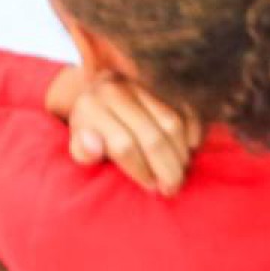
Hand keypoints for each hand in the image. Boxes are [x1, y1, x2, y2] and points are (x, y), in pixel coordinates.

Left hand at [53, 68, 201, 195]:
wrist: (99, 94)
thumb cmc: (91, 131)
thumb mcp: (78, 145)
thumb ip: (82, 151)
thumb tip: (95, 145)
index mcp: (91, 107)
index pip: (123, 145)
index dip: (141, 170)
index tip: (151, 187)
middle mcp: (116, 90)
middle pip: (151, 137)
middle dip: (166, 169)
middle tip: (172, 189)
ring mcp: (139, 83)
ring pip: (171, 123)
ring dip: (180, 154)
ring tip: (180, 172)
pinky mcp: (160, 81)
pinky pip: (186, 109)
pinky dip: (192, 132)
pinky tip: (188, 150)